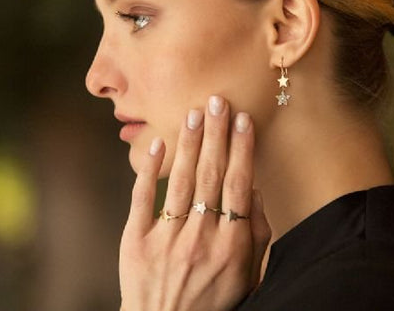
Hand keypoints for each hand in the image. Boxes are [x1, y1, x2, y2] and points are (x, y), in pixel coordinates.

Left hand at [119, 95, 270, 310]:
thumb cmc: (214, 302)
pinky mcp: (136, 242)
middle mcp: (200, 237)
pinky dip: (148, 170)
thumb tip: (253, 190)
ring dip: (188, 143)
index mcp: (231, 244)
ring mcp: (167, 239)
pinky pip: (142, 199)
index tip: (243, 120)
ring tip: (194, 112)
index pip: (238, 184)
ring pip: (180, 180)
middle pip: (211, 175)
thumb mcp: (248, 275)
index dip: (241, 149)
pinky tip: (156, 144)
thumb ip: (256, 234)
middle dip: (216, 134)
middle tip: (218, 101)